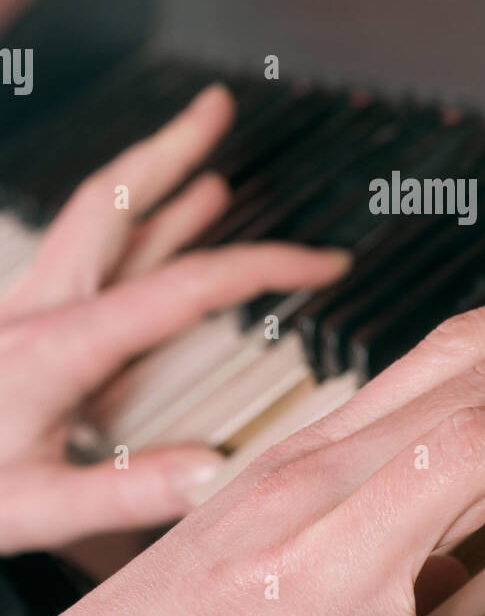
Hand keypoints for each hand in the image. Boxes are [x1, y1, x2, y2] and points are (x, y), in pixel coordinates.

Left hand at [0, 84, 348, 553]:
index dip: (267, 267)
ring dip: (151, 183)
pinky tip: (146, 240)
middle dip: (171, 150)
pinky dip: (127, 233)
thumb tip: (221, 469)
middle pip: (114, 202)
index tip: (323, 261)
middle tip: (214, 108)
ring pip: (96, 221)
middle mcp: (41, 310)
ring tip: (204, 165)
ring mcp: (25, 312)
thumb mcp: (32, 507)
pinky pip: (83, 259)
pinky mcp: (16, 330)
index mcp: (58, 347)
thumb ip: (128, 491)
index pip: (187, 286)